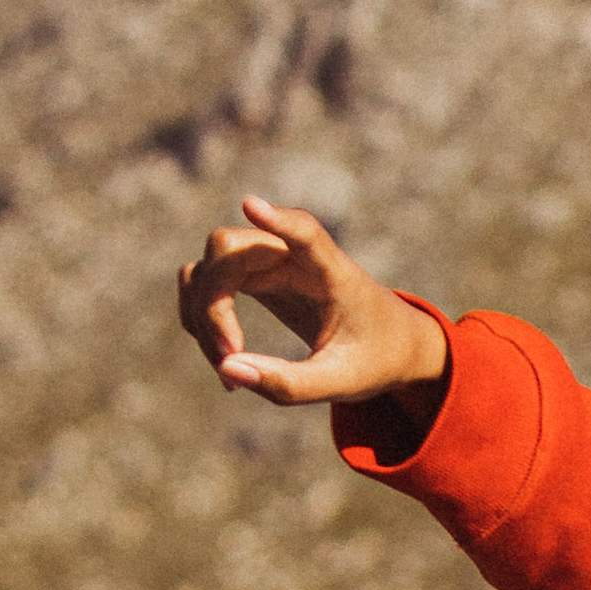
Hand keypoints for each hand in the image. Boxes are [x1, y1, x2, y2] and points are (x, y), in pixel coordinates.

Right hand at [178, 194, 449, 417]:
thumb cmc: (373, 359)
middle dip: (211, 304)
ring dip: (200, 315)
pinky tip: (227, 362)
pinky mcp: (255, 276)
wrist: (390, 346)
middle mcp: (296, 256)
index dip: (278, 220)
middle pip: (228, 249)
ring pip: (208, 267)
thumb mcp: (339, 384)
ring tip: (227, 373)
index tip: (250, 205)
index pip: (305, 233)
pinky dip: (202, 319)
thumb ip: (289, 383)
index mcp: (334, 273)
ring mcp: (271, 261)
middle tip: (228, 360)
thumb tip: (228, 370)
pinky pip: (207, 283)